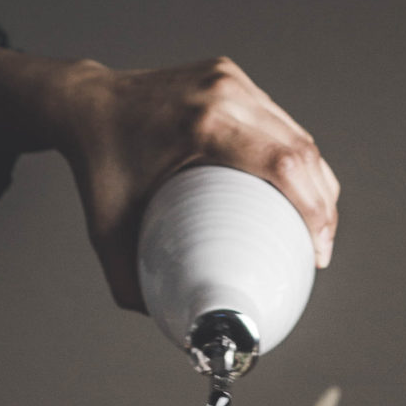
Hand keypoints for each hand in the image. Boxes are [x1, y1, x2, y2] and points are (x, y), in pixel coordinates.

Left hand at [0, 49, 339, 310]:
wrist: (83, 104)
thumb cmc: (95, 164)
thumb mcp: (107, 230)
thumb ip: (134, 285)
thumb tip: (174, 327)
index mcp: (203, 123)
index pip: (285, 164)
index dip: (315, 212)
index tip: (317, 253)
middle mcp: (224, 92)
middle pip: (303, 151)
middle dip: (323, 205)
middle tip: (319, 250)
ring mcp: (230, 79)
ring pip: (298, 135)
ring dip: (316, 182)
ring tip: (316, 226)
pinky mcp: (231, 78)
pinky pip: (280, 123)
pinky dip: (296, 161)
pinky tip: (299, 192)